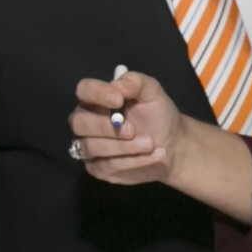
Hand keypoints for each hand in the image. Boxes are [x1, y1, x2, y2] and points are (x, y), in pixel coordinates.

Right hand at [68, 69, 178, 186]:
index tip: (119, 100)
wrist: (172, 144)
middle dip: (106, 127)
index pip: (84, 90)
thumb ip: (135, 82)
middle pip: (79, 122)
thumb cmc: (157, 115)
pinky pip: (107, 165)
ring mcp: (89, 146)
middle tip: (132, 129)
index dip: (97, 94)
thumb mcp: (152, 93)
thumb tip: (117, 85)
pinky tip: (152, 155)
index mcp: (97, 99)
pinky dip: (132, 160)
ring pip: (91, 147)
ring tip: (150, 143)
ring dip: (123, 146)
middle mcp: (86, 122)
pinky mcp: (98, 168)